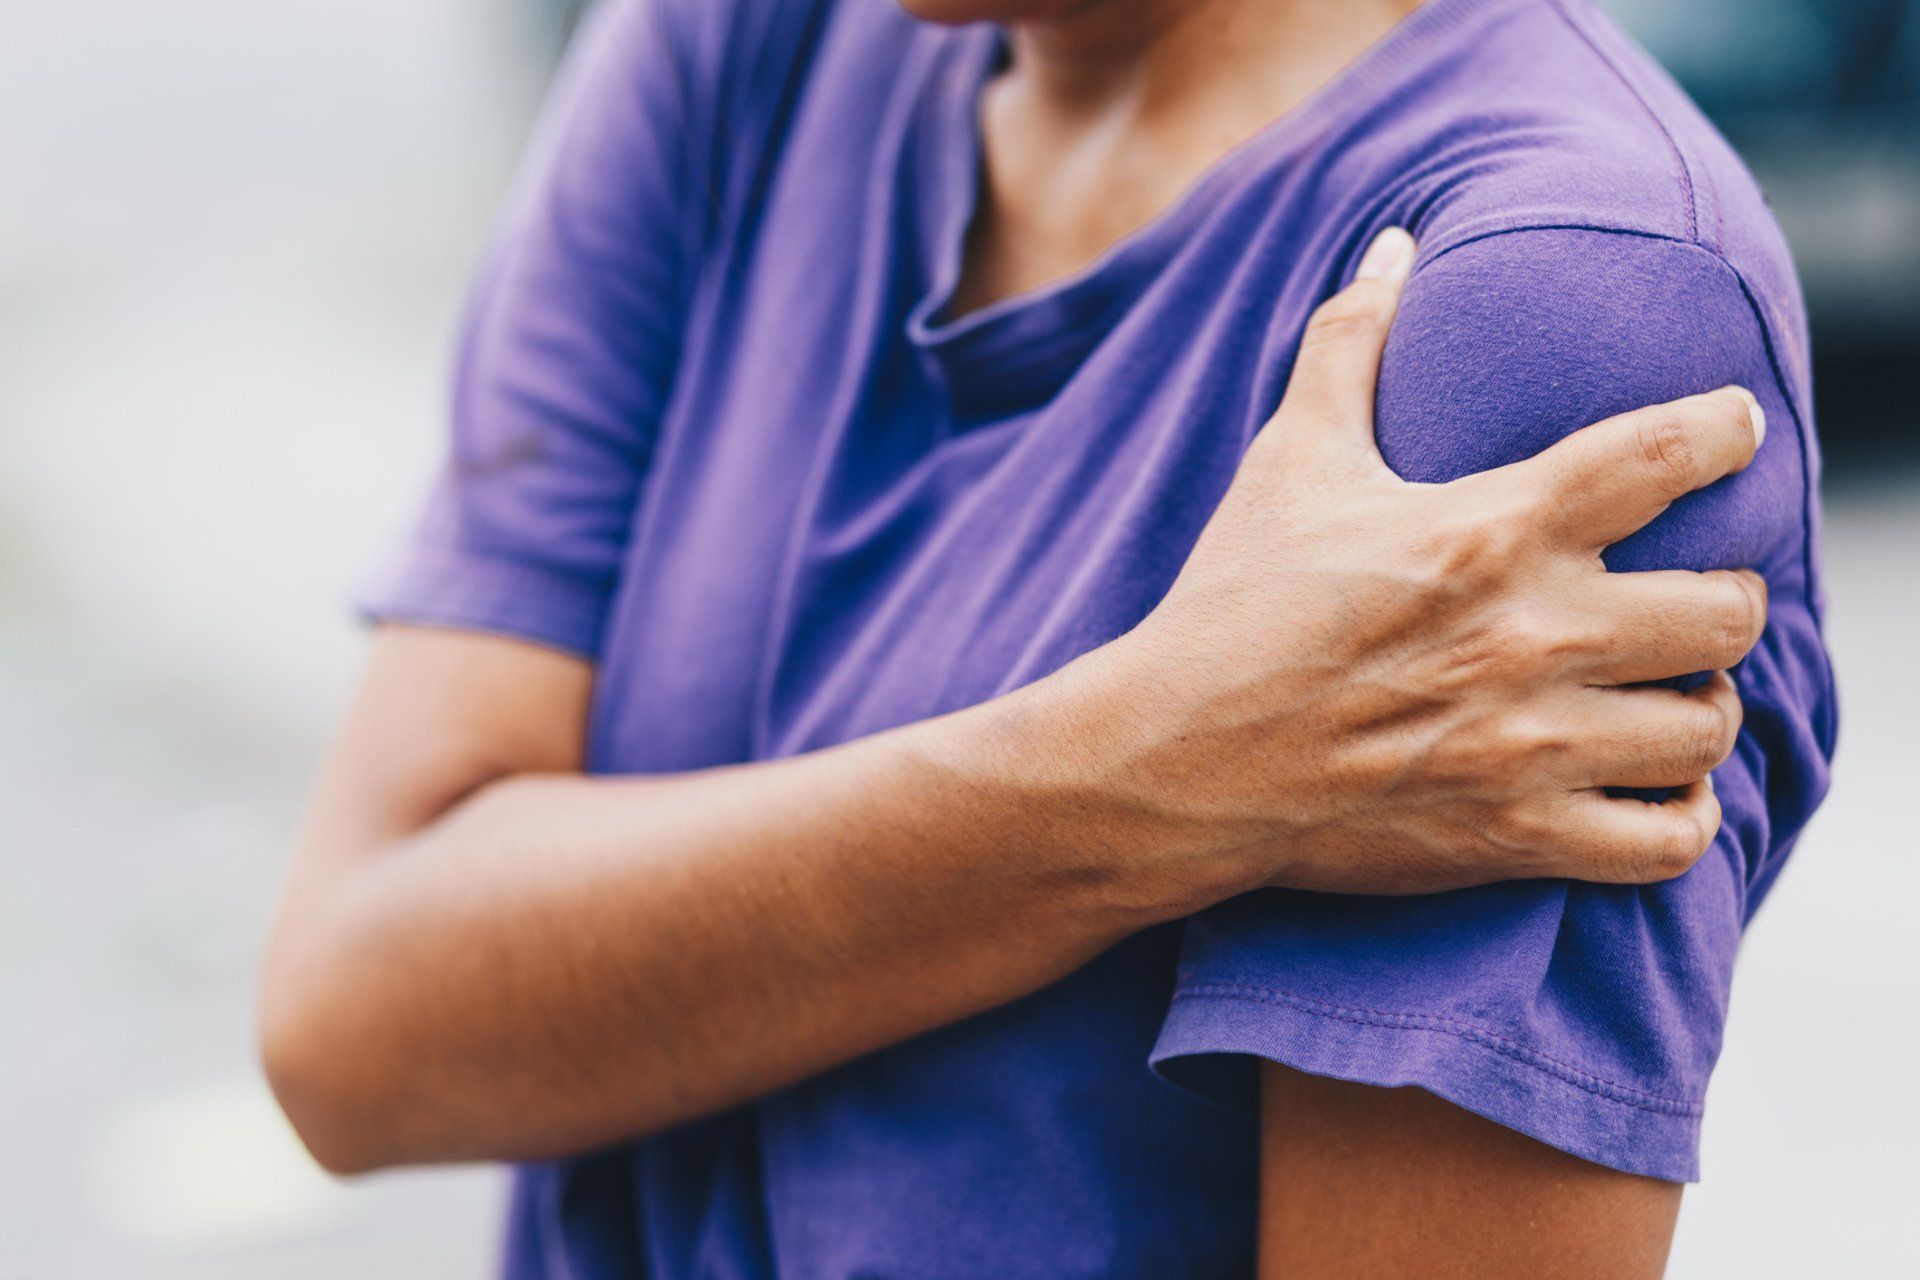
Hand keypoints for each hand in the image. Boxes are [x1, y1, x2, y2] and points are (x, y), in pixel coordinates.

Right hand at [1073, 228, 1766, 896]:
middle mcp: (1530, 634)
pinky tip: (1652, 784)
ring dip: (1701, 703)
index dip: (1727, 431)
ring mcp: (1528, 744)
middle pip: (1729, 609)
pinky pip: (1668, 841)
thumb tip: (1391, 242)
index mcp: (1489, 529)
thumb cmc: (1231, 604)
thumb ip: (1350, 343)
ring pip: (1710, 725)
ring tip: (1664, 691)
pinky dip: (1681, 814)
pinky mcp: (1513, 835)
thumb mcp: (1289, 462)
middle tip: (1685, 598)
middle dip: (1725, 597)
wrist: (1173, 759)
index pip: (1666, 454)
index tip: (1734, 431)